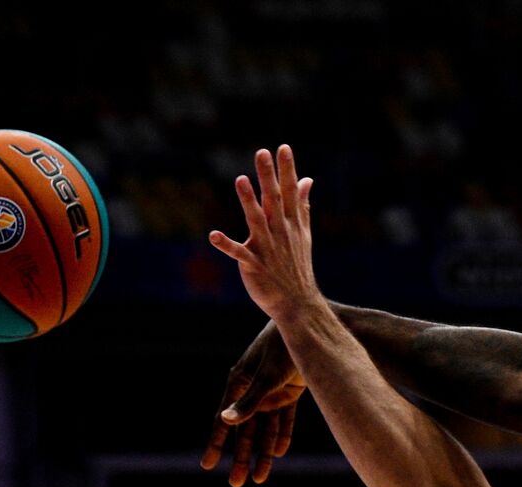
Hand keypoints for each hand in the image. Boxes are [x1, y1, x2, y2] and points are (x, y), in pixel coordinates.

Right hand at [200, 321, 306, 486]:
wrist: (310, 328)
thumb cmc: (283, 348)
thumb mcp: (266, 377)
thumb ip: (249, 402)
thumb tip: (226, 421)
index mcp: (239, 384)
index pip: (224, 420)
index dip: (216, 443)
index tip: (207, 465)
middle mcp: (252, 390)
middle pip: (245, 431)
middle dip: (241, 457)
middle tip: (237, 483)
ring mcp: (271, 392)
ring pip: (265, 429)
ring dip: (262, 453)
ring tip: (259, 479)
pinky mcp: (289, 392)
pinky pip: (284, 420)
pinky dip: (281, 436)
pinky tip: (278, 454)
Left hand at [208, 145, 314, 320]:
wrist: (297, 303)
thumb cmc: (297, 266)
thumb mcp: (303, 232)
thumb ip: (302, 204)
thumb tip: (308, 179)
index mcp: (291, 224)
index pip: (290, 192)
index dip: (287, 170)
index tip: (283, 148)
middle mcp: (280, 232)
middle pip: (274, 200)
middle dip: (268, 177)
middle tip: (262, 153)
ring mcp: (267, 248)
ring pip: (257, 221)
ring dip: (248, 201)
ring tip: (240, 180)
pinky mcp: (254, 266)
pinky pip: (239, 253)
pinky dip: (227, 245)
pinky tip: (213, 235)